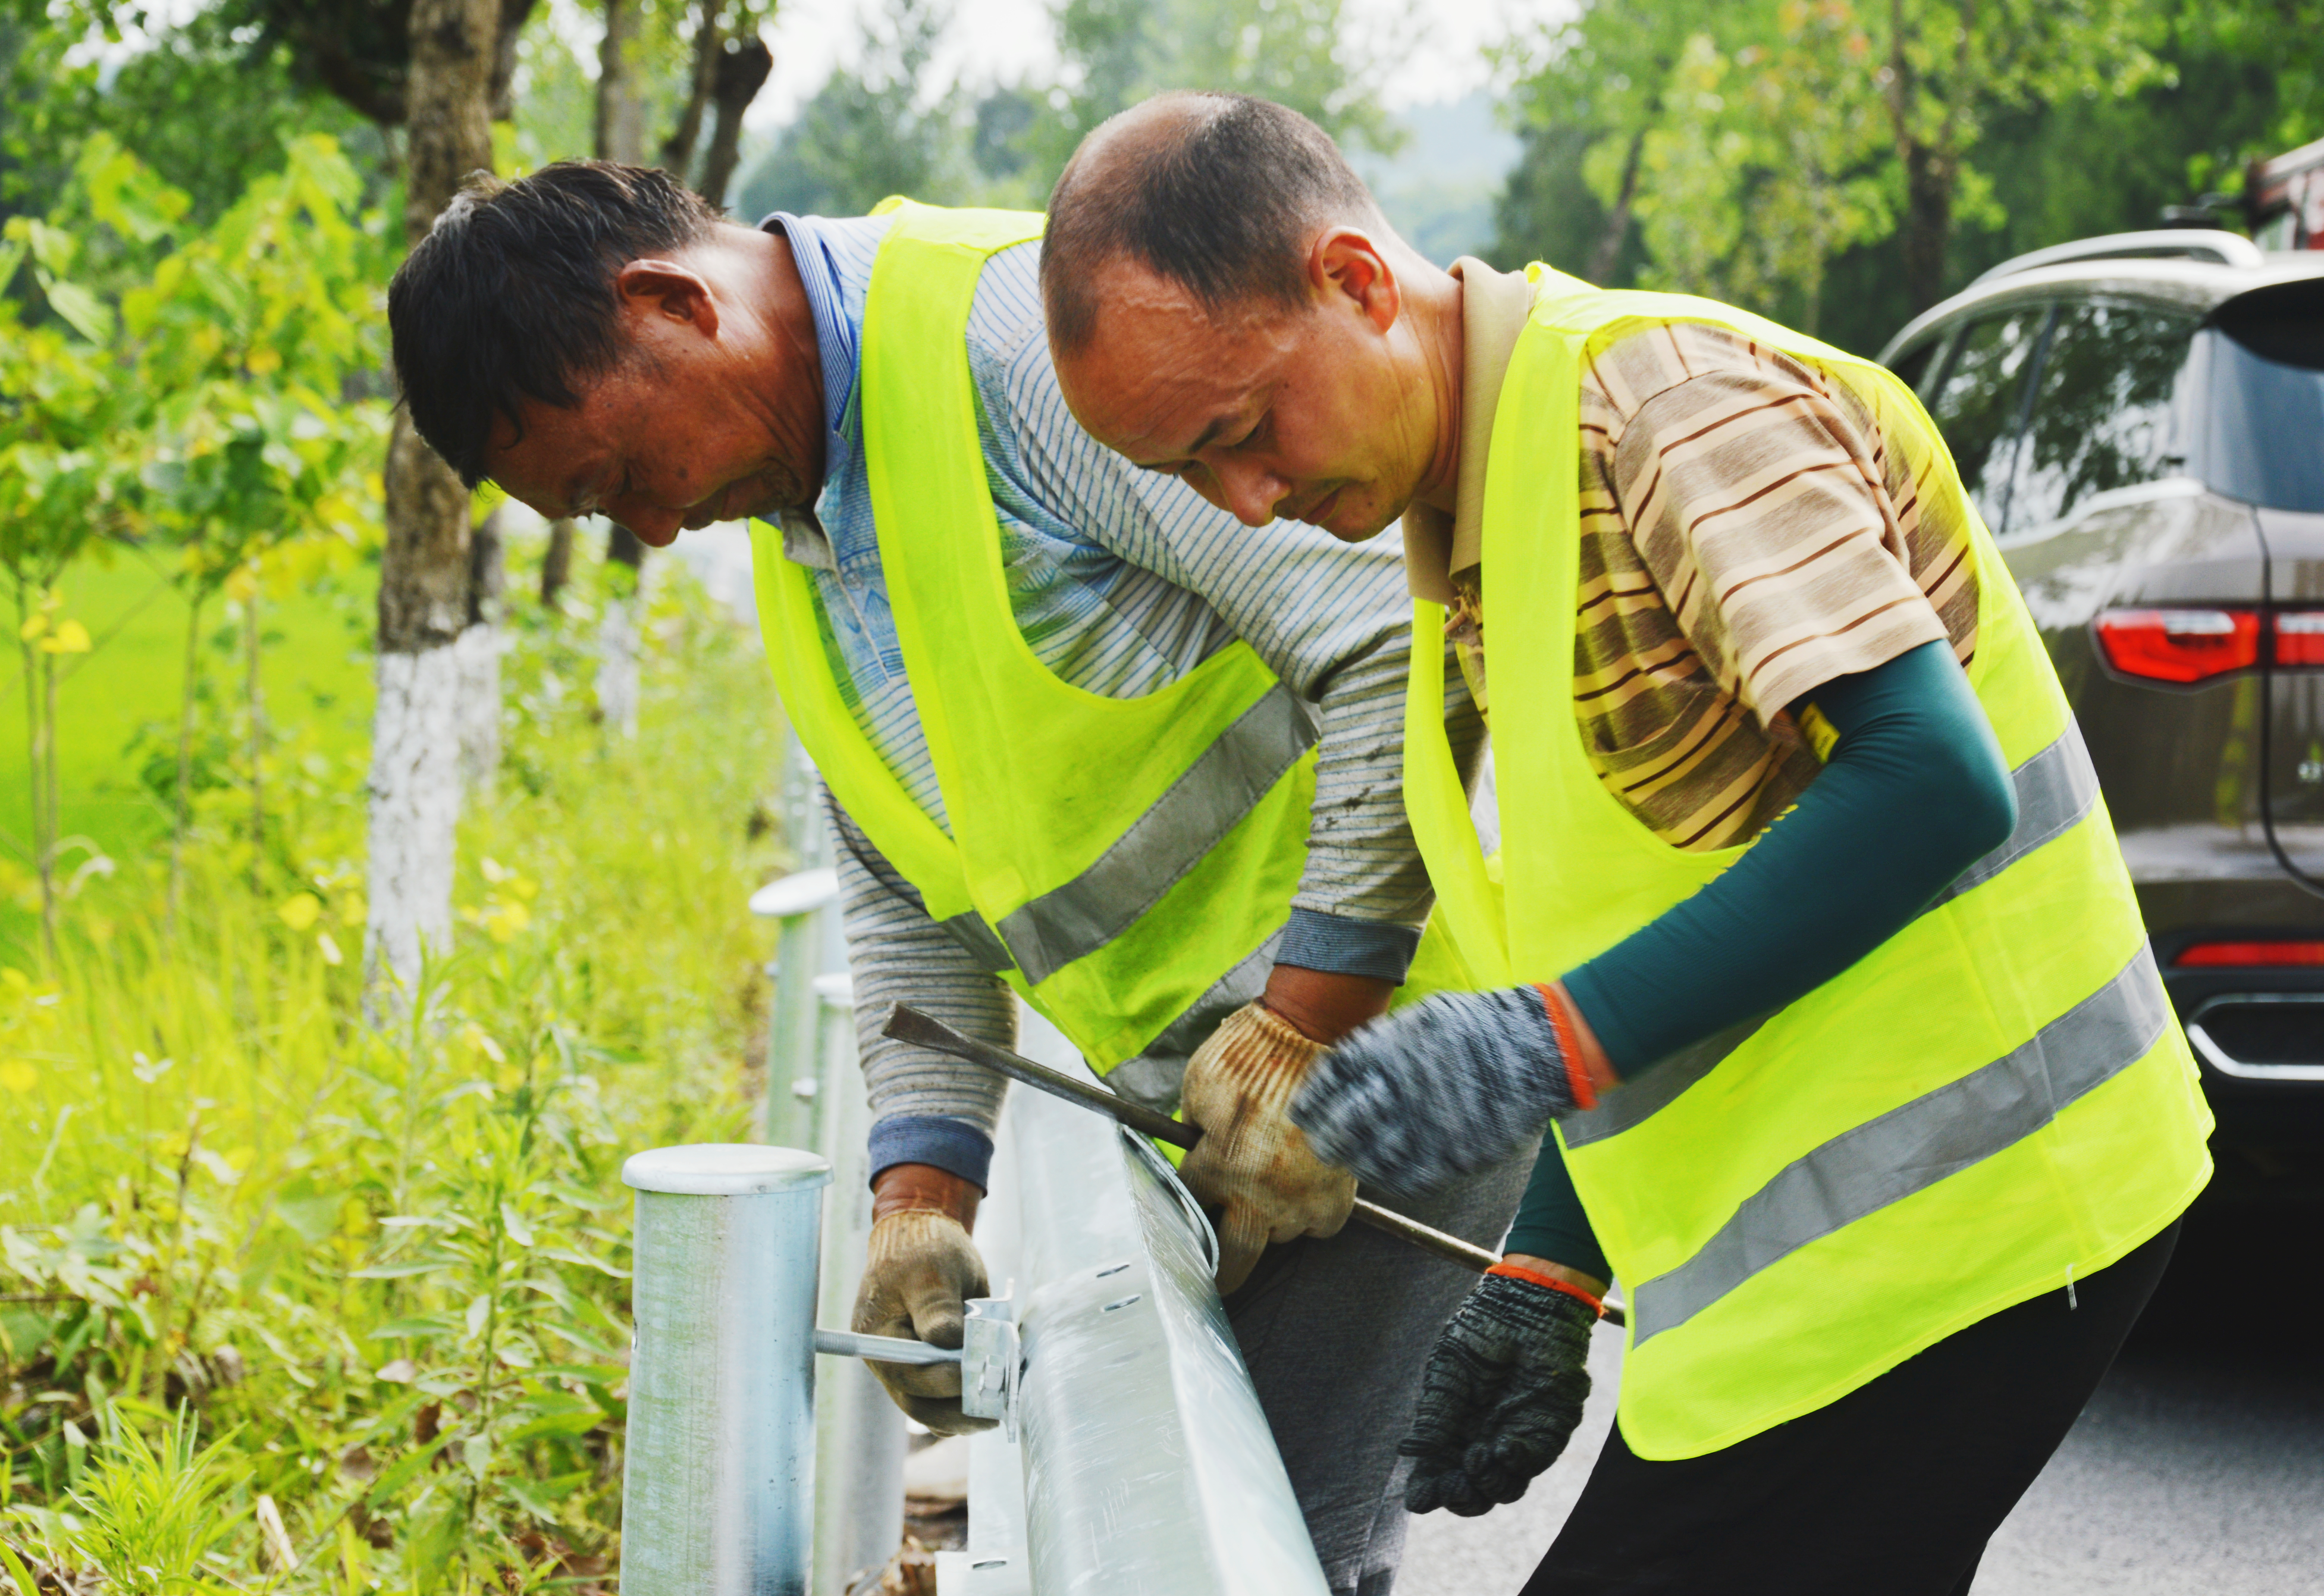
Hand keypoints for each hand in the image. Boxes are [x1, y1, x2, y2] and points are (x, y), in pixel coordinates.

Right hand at [851, 1165, 994, 1434]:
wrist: (926, 1236)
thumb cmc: (924, 1250)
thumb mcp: (931, 1272)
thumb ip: (937, 1309)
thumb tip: (950, 1344)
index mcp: (878, 1340)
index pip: (908, 1375)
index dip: (944, 1381)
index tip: (979, 1374)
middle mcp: (891, 1361)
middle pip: (919, 1404)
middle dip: (958, 1410)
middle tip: (997, 1409)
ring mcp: (912, 1367)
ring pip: (935, 1408)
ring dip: (968, 1412)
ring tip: (1002, 1408)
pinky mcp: (934, 1367)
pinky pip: (949, 1397)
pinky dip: (971, 1400)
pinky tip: (998, 1398)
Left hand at [1178, 1000, 1357, 1292]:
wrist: (1314, 1034)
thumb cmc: (1251, 1053)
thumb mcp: (1198, 1085)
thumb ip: (1191, 1126)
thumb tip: (1193, 1146)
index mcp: (1217, 1167)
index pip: (1190, 1209)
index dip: (1185, 1206)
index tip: (1187, 1212)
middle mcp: (1259, 1195)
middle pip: (1235, 1260)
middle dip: (1223, 1271)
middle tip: (1220, 1271)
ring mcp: (1302, 1199)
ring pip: (1280, 1237)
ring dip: (1271, 1222)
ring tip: (1270, 1189)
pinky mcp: (1338, 1195)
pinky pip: (1320, 1226)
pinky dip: (1311, 1215)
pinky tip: (1302, 1190)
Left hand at [1291, 986, 1588, 1195]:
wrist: (1538, 1047)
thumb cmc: (1477, 1028)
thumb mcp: (1419, 1019)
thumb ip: (1379, 1045)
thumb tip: (1345, 1072)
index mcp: (1386, 1054)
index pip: (1327, 1086)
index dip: (1311, 1103)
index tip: (1306, 1112)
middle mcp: (1400, 1093)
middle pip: (1340, 1129)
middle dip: (1326, 1138)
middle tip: (1324, 1142)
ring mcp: (1427, 1129)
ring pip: (1369, 1163)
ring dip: (1357, 1162)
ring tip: (1356, 1157)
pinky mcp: (1454, 1158)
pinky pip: (1407, 1181)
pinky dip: (1391, 1179)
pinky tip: (1388, 1170)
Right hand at [1401, 1266, 1598, 1516]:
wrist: (1526, 1306)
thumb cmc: (1481, 1331)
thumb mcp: (1448, 1371)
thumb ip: (1436, 1414)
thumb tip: (1410, 1453)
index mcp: (1453, 1430)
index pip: (1439, 1474)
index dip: (1429, 1491)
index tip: (1419, 1500)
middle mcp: (1483, 1441)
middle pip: (1473, 1492)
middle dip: (1461, 1497)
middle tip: (1454, 1484)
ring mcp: (1516, 1440)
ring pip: (1504, 1487)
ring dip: (1489, 1484)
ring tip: (1477, 1457)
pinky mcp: (1546, 1431)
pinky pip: (1533, 1462)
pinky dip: (1517, 1462)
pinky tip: (1503, 1446)